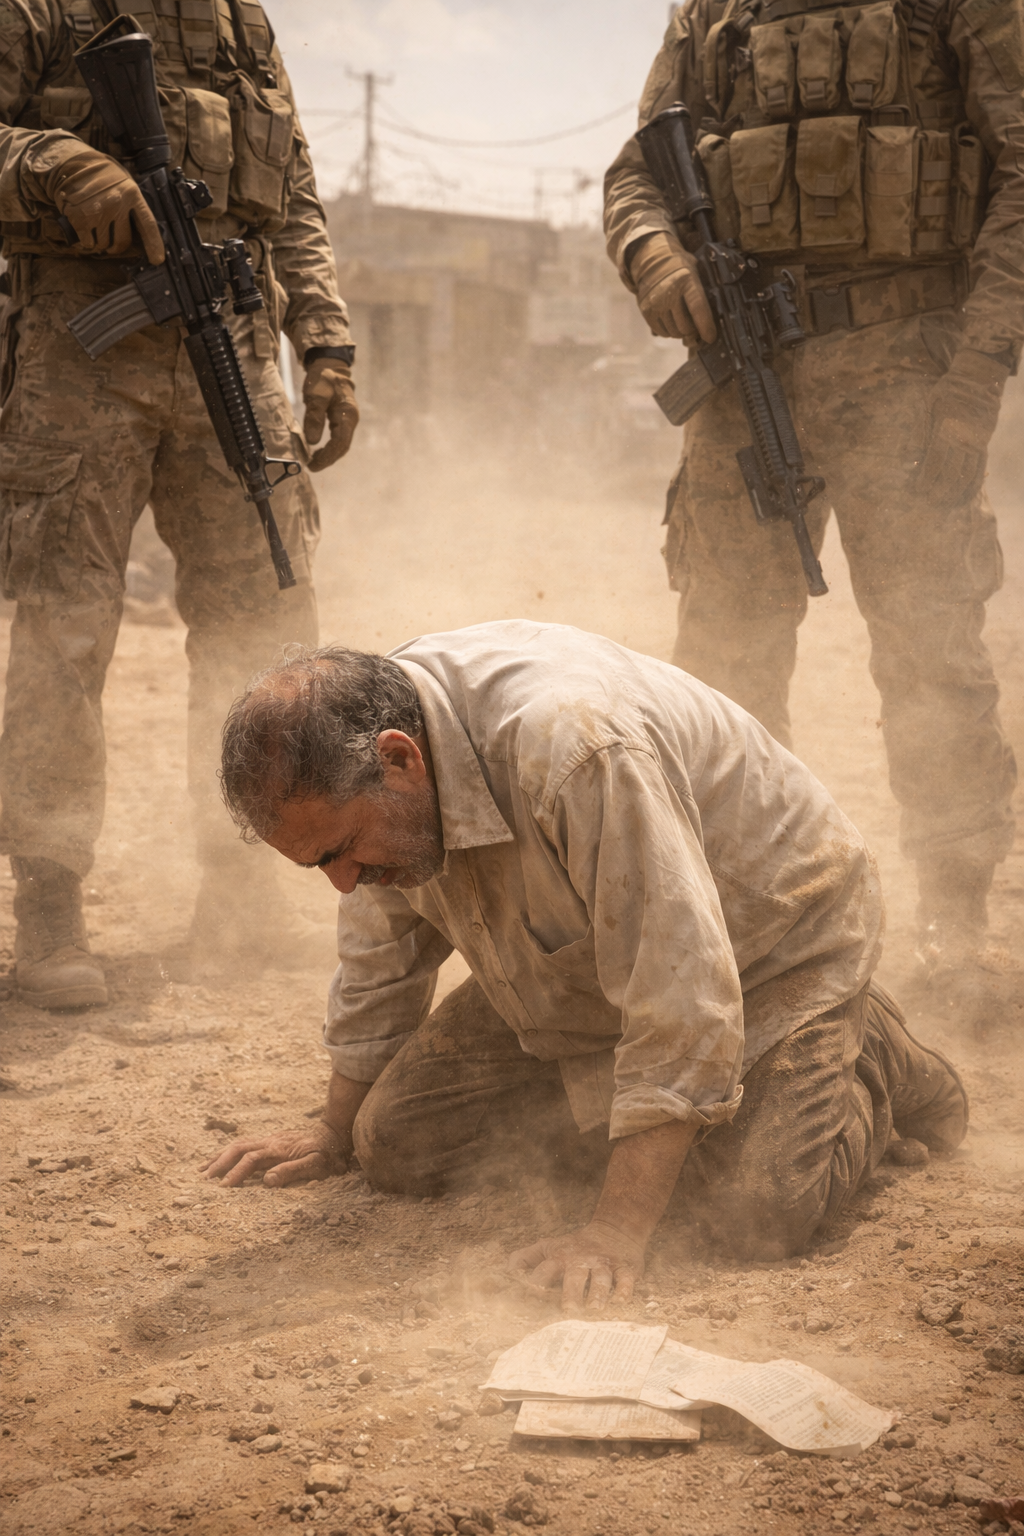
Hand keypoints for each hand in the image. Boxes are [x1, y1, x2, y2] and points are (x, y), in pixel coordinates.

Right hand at [52, 147, 163, 264]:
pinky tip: (84, 232)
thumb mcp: (123, 182)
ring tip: (95, 230)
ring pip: (104, 244)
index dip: (154, 244)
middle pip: (122, 241)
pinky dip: (86, 242)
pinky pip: (88, 243)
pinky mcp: (80, 218)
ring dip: (100, 243)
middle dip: (116, 247)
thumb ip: (132, 203)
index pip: (148, 224)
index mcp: (131, 194)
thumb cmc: (101, 176)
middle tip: (111, 245)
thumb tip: (139, 232)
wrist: (72, 163)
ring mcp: (98, 211)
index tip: (157, 260)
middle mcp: (117, 203)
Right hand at [203, 1120, 347, 1187]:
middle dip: (220, 1163)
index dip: (237, 1173)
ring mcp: (269, 1140)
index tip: (223, 1187)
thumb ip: (291, 1171)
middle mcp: (270, 1142)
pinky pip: (244, 1145)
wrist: (334, 1133)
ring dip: (220, 1157)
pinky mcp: (269, 1142)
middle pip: (238, 1148)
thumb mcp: (316, 1165)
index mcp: (279, 1149)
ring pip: (238, 1145)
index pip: (251, 1160)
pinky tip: (221, 1160)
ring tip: (203, 1170)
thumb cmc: (327, 1154)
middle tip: (205, 1179)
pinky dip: (229, 1153)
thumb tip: (266, 1181)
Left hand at [303, 358, 358, 470]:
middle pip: (342, 447)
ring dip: (329, 454)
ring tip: (314, 460)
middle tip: (312, 466)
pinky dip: (329, 446)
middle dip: (328, 458)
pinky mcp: (343, 418)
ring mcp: (348, 419)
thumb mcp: (315, 396)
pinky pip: (339, 437)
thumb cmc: (322, 378)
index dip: (327, 456)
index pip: (340, 443)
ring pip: (341, 443)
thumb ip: (314, 418)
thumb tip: (312, 442)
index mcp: (347, 415)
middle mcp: (351, 419)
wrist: (330, 364)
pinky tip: (319, 449)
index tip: (313, 465)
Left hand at [509, 1218, 644, 1310]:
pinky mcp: (625, 1267)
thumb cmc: (574, 1246)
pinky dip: (625, 1289)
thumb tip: (505, 1272)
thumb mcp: (549, 1246)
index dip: (537, 1282)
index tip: (531, 1297)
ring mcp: (603, 1263)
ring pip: (601, 1278)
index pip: (545, 1271)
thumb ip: (525, 1258)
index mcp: (559, 1257)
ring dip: (598, 1293)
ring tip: (595, 1309)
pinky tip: (622, 1301)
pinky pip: (626, 1278)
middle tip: (568, 1310)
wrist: (615, 1228)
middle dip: (571, 1292)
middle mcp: (581, 1260)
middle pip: (575, 1276)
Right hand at [628, 230, 715, 345]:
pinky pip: (662, 332)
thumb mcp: (695, 271)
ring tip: (684, 323)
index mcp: (686, 280)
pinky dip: (669, 331)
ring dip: (681, 332)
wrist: (653, 260)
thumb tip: (717, 317)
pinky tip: (672, 321)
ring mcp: (656, 303)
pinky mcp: (646, 311)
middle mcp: (669, 292)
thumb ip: (704, 290)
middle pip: (685, 326)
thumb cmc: (681, 268)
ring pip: (674, 332)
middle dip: (693, 331)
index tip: (710, 338)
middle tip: (696, 328)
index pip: (698, 308)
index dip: (705, 326)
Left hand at [916, 348, 1008, 509]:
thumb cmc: (948, 392)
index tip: (918, 490)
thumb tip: (909, 458)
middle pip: (952, 473)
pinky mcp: (983, 444)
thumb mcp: (929, 406)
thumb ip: (920, 433)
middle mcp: (964, 440)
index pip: (936, 462)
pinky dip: (973, 485)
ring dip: (956, 492)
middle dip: (940, 491)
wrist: (978, 379)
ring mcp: (976, 443)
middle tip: (929, 501)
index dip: (927, 479)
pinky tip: (965, 496)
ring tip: (945, 504)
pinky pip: (980, 470)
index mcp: (947, 430)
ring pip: (968, 475)